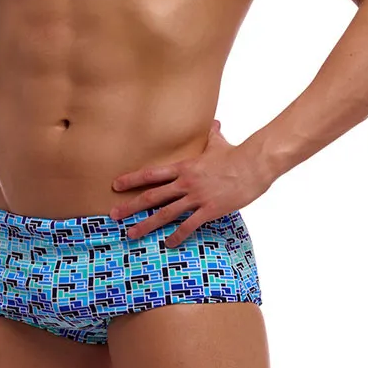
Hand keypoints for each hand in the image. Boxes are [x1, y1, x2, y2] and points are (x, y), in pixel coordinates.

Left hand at [109, 119, 271, 246]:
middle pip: (152, 196)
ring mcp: (196, 197)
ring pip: (165, 213)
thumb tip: (214, 124)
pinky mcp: (209, 210)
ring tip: (131, 234)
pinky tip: (168, 244)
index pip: (152, 174)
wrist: (253, 165)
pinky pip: (189, 225)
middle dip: (130, 206)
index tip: (116, 185)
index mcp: (184, 167)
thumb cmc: (236, 154)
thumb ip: (212, 136)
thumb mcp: (219, 143)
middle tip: (113, 215)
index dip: (132, 179)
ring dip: (146, 225)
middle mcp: (186, 182)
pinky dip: (177, 236)